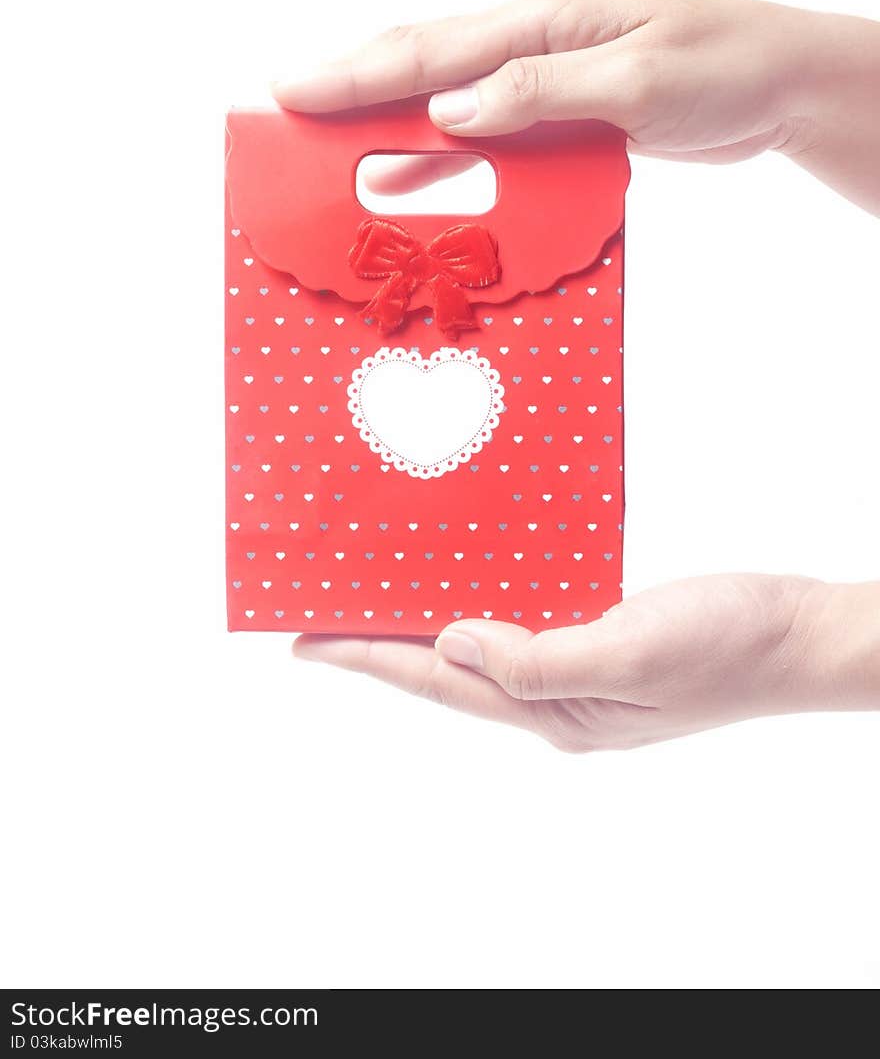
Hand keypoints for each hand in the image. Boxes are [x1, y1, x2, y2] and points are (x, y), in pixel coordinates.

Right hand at [273, 0, 879, 213]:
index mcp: (540, 17)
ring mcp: (541, 70)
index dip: (355, 73)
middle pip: (422, 66)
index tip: (291, 89)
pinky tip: (414, 181)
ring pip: (445, 100)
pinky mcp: (558, 105)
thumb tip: (454, 109)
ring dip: (391, 130)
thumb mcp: (638, 80)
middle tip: (283, 115)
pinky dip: (445, 154)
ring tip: (329, 161)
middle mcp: (530, 37)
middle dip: (351, 91)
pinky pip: (484, 130)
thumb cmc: (720, 66)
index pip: (430, 49)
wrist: (779, 82)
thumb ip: (541, 92)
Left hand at [294, 574, 879, 750]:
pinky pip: (527, 615)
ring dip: (432, 615)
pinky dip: (489, 593)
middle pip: (451, 666)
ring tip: (380, 591)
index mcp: (554, 710)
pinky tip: (473, 569)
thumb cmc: (728, 648)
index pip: (440, 680)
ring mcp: (581, 667)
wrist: (799, 635)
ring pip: (486, 638)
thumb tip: (454, 642)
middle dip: (387, 640)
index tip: (306, 641)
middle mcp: (557, 694)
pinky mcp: (603, 632)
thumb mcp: (631, 655)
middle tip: (327, 611)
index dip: (370, 658)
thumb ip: (537, 658)